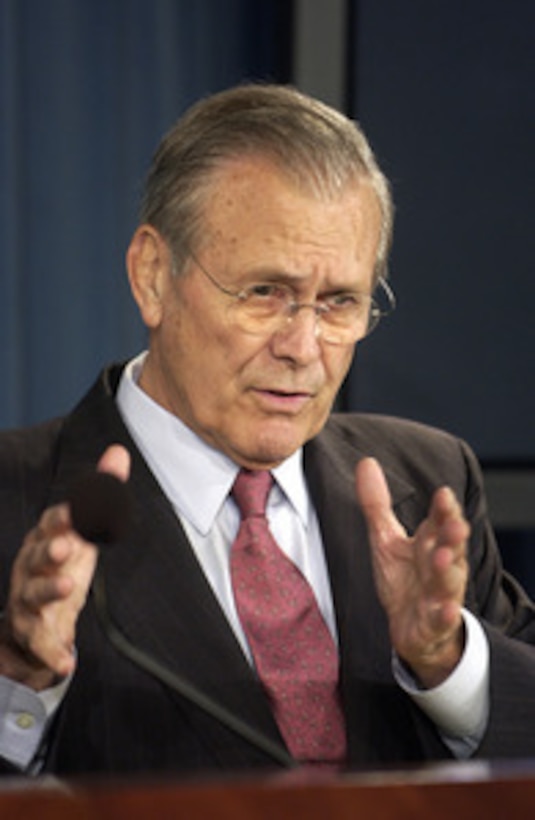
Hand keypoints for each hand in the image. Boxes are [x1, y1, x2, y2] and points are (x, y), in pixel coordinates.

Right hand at [0, 445, 129, 689]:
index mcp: (46, 538)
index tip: (80, 508)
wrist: (33, 616)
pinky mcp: (33, 632)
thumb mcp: (84, 529)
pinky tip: (67, 662)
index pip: (53, 522)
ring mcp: (29, 599)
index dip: (65, 516)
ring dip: (49, 590)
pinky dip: (52, 653)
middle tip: (66, 544)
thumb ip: (102, 492)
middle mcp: (32, 565)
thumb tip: (119, 451)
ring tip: (69, 587)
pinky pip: (40, 644)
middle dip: (50, 548)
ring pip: (34, 594)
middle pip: (38, 554)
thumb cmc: (61, 563)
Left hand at [355, 457, 469, 687]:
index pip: (440, 521)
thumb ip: (377, 504)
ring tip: (443, 557)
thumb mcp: (385, 539)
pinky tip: (447, 608)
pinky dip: (445, 614)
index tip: (443, 494)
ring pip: (449, 580)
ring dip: (448, 570)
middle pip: (451, 547)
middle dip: (453, 536)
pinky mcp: (434, 623)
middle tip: (454, 524)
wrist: (413, 629)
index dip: (444, 509)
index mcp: (430, 542)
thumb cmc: (403, 579)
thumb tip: (366, 462)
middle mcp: (441, 565)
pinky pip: (442, 618)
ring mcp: (440, 594)